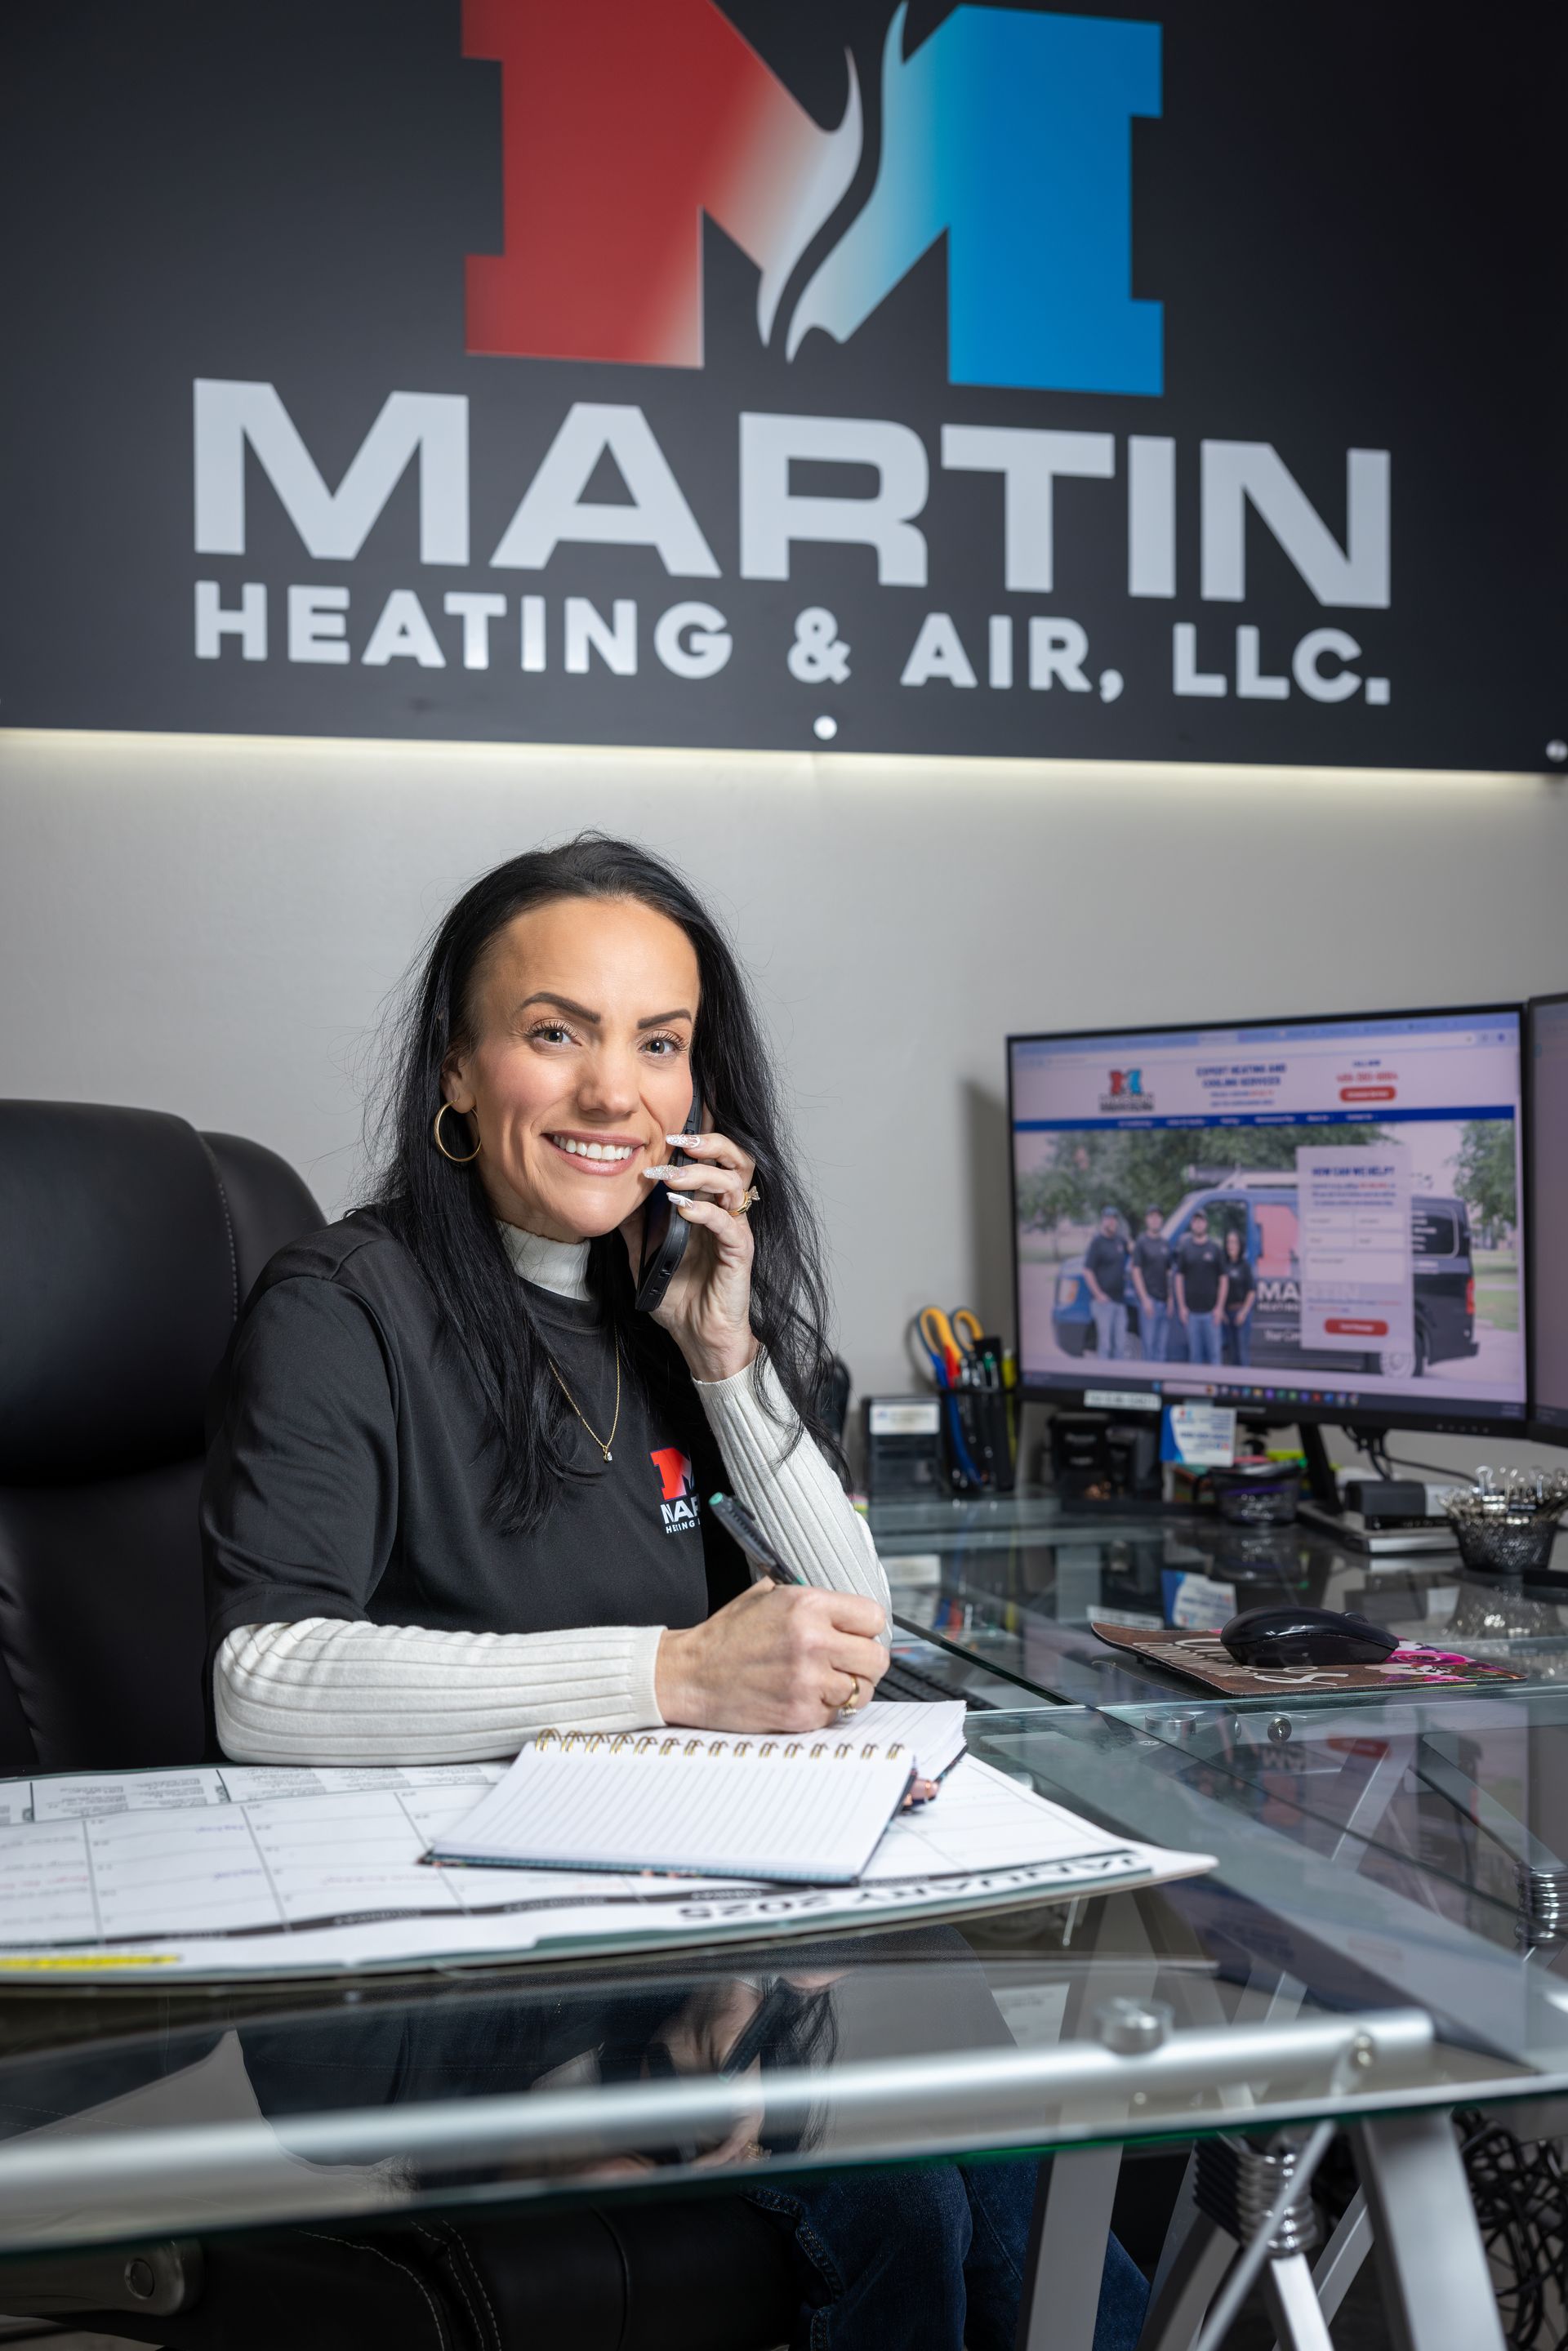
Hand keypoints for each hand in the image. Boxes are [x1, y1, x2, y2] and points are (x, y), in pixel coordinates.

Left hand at [622, 1128, 759, 1383]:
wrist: (699, 1337)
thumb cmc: (680, 1298)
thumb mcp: (644, 1256)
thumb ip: (635, 1226)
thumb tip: (616, 1197)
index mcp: (708, 1206)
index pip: (713, 1159)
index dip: (701, 1135)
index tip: (674, 1121)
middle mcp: (726, 1212)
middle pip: (737, 1159)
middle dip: (709, 1143)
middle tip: (676, 1142)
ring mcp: (735, 1230)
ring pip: (735, 1183)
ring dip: (702, 1173)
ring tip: (670, 1177)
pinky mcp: (739, 1252)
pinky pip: (728, 1223)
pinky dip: (704, 1211)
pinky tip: (681, 1208)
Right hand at [656, 1579, 888, 1729]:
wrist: (691, 1674)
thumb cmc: (726, 1637)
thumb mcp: (765, 1596)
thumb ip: (806, 1597)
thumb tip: (840, 1605)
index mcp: (807, 1605)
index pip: (874, 1617)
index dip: (867, 1628)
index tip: (858, 1635)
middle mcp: (812, 1641)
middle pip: (877, 1658)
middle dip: (866, 1662)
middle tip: (849, 1663)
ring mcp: (807, 1680)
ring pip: (863, 1690)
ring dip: (851, 1689)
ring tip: (829, 1683)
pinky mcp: (800, 1714)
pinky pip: (837, 1714)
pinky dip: (827, 1709)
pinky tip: (806, 1697)